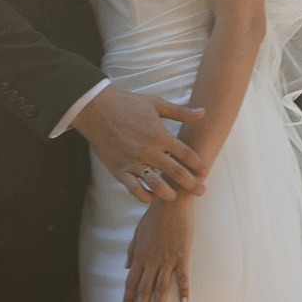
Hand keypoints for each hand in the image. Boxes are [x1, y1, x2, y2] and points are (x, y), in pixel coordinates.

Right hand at [79, 85, 204, 202]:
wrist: (96, 109)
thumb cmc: (128, 103)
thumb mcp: (156, 103)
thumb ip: (181, 112)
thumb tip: (204, 112)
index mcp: (159, 134)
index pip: (185, 154)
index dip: (198, 164)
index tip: (205, 170)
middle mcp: (148, 151)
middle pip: (175, 173)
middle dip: (191, 184)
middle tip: (201, 191)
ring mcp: (133, 162)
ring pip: (156, 185)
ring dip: (169, 194)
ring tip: (175, 197)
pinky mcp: (119, 170)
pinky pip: (134, 189)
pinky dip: (144, 196)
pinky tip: (151, 196)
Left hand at [123, 199, 192, 301]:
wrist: (171, 202)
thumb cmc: (153, 216)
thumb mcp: (137, 233)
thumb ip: (131, 251)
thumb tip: (126, 267)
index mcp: (139, 256)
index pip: (131, 283)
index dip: (127, 300)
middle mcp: (151, 260)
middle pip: (144, 290)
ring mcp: (167, 259)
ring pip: (161, 288)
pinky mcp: (182, 255)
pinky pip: (182, 276)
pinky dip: (183, 290)